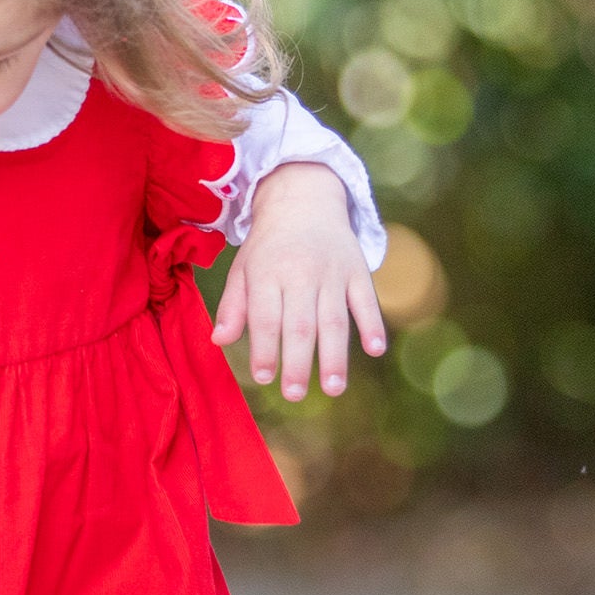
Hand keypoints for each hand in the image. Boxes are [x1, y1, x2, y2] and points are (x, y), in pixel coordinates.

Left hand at [211, 162, 386, 399]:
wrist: (305, 199)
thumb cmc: (268, 246)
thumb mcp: (243, 269)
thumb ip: (233, 306)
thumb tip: (219, 340)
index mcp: (267, 274)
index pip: (266, 317)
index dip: (265, 348)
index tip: (264, 377)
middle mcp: (300, 273)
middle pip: (300, 323)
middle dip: (298, 361)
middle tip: (294, 394)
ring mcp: (332, 273)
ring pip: (334, 319)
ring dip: (335, 355)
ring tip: (334, 388)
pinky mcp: (357, 271)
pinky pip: (366, 300)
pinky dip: (373, 324)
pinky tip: (375, 350)